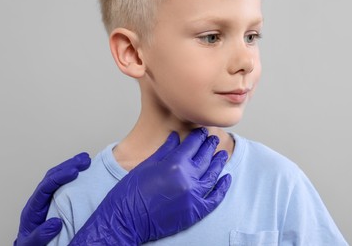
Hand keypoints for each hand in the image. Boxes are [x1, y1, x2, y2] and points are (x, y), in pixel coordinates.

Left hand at [14, 153, 90, 245]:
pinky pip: (64, 182)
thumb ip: (41, 235)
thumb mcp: (32, 244)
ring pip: (57, 175)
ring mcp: (48, 196)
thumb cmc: (31, 245)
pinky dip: (73, 172)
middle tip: (85, 160)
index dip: (60, 177)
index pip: (46, 186)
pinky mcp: (56, 198)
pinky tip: (83, 169)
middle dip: (68, 165)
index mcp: (34, 207)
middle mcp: (40, 198)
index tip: (75, 172)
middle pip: (52, 175)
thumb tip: (56, 223)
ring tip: (86, 159)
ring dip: (71, 165)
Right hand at [70, 128, 231, 244]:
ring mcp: (193, 195)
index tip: (202, 132)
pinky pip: (214, 198)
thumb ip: (165, 150)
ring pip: (213, 175)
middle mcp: (187, 178)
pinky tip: (226, 179)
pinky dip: (222, 188)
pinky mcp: (195, 211)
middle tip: (213, 139)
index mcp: (174, 163)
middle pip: (205, 157)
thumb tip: (175, 136)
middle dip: (210, 146)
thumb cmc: (131, 192)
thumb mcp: (146, 165)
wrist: (125, 219)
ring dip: (218, 163)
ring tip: (222, 155)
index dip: (198, 136)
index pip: (192, 144)